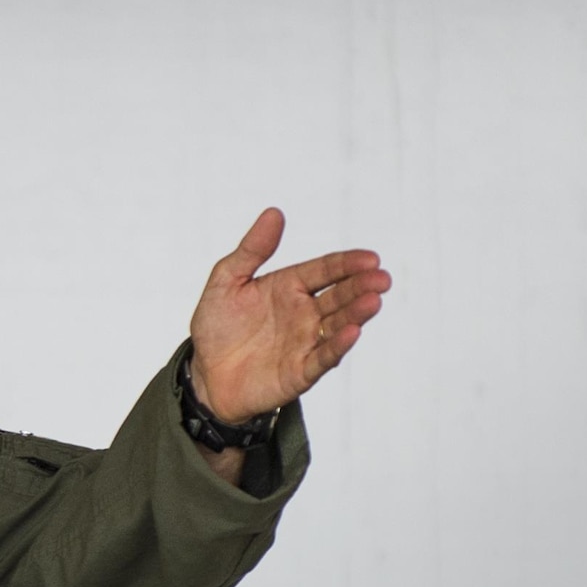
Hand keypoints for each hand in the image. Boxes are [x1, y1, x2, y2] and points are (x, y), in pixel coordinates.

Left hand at [188, 208, 390, 422]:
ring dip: (356, 313)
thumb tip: (274, 213)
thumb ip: (251, 249)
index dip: (348, 263)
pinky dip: (337, 346)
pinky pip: (322, 358)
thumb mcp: (226, 281)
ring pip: (337, 325)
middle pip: (339, 296)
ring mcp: (305, 343)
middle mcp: (304, 313)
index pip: (326, 270)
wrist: (204, 374)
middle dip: (361, 286)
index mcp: (290, 286)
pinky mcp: (300, 372)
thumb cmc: (217, 326)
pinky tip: (351, 332)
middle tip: (382, 278)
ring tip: (374, 301)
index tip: (371, 258)